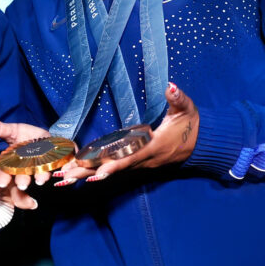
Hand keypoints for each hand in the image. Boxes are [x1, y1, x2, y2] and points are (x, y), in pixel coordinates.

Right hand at [0, 119, 52, 189]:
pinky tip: (49, 175)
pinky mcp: (50, 167)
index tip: (2, 183)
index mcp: (11, 163)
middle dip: (21, 181)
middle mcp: (23, 169)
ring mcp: (37, 168)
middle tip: (22, 185)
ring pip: (35, 175)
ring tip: (39, 181)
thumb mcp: (11, 130)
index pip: (5, 172)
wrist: (47, 138)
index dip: (3, 177)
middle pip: (20, 177)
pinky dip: (48, 174)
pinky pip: (49, 171)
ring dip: (37, 178)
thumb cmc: (26, 135)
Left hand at [53, 82, 198, 185]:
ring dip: (87, 174)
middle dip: (88, 173)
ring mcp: (141, 163)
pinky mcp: (138, 162)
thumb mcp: (187, 109)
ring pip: (111, 171)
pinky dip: (97, 172)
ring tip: (62, 179)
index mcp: (154, 147)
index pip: (130, 158)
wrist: (202, 143)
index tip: (95, 172)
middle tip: (63, 177)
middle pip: (113, 169)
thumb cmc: (192, 125)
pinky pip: (115, 168)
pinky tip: (80, 174)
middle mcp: (144, 160)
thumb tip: (170, 86)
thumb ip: (177, 98)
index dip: (113, 166)